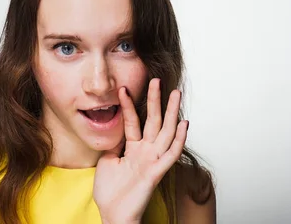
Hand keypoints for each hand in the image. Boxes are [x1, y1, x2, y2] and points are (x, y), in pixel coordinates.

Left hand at [93, 78, 187, 223]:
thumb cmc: (110, 191)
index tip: (123, 87)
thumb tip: (115, 128)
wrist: (113, 213)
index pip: (133, 121)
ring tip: (176, 94)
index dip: (129, 105)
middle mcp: (146, 151)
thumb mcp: (107, 160)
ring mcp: (153, 160)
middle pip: (153, 121)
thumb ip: (114, 144)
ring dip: (171, 113)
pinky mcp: (157, 172)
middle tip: (157, 80)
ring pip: (165, 132)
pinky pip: (170, 154)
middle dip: (155, 101)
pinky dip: (178, 139)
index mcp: (133, 148)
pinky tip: (184, 124)